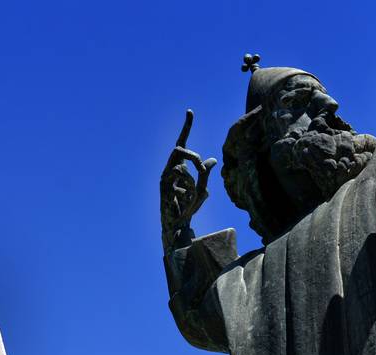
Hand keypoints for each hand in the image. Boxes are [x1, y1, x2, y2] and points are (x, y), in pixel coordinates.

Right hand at [160, 110, 216, 250]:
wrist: (178, 223)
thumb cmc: (189, 206)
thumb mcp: (202, 189)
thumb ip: (205, 175)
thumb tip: (212, 159)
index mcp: (179, 165)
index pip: (182, 143)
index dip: (186, 127)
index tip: (190, 111)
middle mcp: (170, 168)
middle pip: (178, 149)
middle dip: (193, 157)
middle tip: (202, 170)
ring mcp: (165, 176)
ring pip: (183, 167)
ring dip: (194, 180)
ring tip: (196, 195)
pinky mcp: (163, 185)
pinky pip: (179, 178)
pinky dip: (188, 187)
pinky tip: (186, 199)